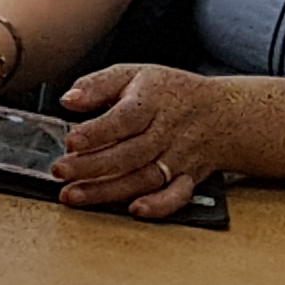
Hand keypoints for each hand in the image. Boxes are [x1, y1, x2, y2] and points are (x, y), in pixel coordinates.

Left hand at [53, 64, 234, 217]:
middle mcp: (166, 133)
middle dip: (91, 166)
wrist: (224, 113)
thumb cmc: (171, 93)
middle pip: (128, 153)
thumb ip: (98, 85)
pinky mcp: (188, 178)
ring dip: (108, 191)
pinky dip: (159, 206)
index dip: (96, 132)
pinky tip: (134, 210)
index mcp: (151, 103)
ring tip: (74, 195)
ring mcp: (178, 158)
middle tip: (60, 172)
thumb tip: (68, 100)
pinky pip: (177, 196)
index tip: (70, 141)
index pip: (123, 119)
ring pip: (144, 178)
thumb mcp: (134, 74)